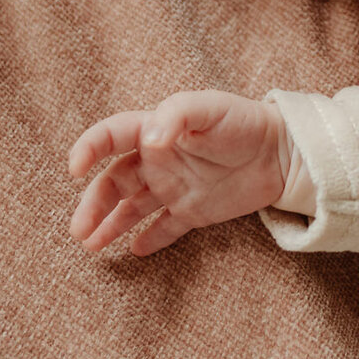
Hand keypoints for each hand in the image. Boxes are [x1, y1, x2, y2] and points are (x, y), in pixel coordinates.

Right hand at [69, 90, 286, 255]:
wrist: (284, 150)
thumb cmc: (244, 121)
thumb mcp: (209, 108)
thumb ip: (177, 116)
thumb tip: (147, 139)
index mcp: (156, 130)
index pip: (112, 136)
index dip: (89, 148)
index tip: (73, 169)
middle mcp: (159, 160)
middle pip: (114, 181)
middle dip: (93, 204)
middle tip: (79, 230)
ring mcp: (175, 186)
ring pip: (132, 207)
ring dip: (110, 224)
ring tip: (91, 246)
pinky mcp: (195, 210)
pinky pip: (165, 227)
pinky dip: (149, 239)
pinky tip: (134, 251)